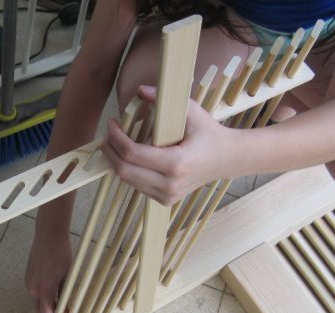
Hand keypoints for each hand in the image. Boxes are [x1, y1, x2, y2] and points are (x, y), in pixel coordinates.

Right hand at [25, 227, 71, 312]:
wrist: (48, 235)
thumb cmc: (61, 253)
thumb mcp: (69, 276)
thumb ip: (66, 295)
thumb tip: (67, 310)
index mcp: (45, 289)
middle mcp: (33, 289)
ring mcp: (29, 284)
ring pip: (36, 305)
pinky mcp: (28, 279)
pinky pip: (35, 296)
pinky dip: (42, 304)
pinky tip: (50, 307)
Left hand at [101, 85, 238, 205]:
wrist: (226, 159)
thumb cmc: (209, 133)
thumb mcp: (192, 112)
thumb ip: (165, 100)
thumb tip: (140, 90)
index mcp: (176, 164)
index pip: (132, 154)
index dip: (116, 138)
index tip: (112, 123)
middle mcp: (170, 185)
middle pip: (124, 171)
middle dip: (110, 151)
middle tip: (107, 135)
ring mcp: (167, 196)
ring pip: (128, 180)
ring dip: (117, 161)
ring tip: (115, 142)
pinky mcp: (165, 200)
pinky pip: (137, 186)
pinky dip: (129, 170)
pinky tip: (130, 156)